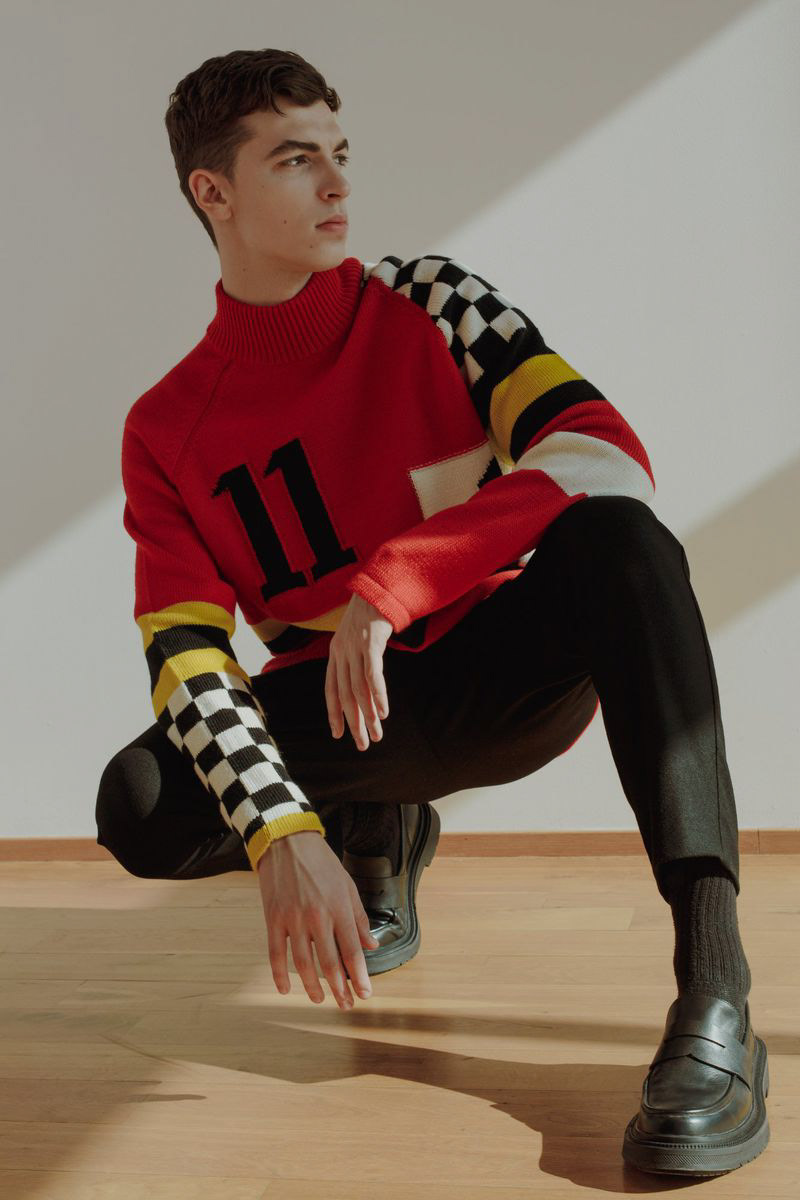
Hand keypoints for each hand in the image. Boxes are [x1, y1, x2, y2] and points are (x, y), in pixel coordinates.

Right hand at [257, 830, 379, 1007]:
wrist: (287, 841)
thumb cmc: (321, 863)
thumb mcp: (347, 886)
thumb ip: (359, 918)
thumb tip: (371, 946)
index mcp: (339, 908)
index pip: (352, 950)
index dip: (359, 976)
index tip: (365, 994)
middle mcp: (317, 916)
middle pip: (329, 962)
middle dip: (339, 988)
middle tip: (345, 1005)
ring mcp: (293, 919)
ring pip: (303, 963)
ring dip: (312, 986)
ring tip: (319, 1000)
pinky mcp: (273, 918)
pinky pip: (276, 953)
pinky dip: (280, 974)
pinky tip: (286, 989)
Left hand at [326, 591, 392, 749]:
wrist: (379, 587)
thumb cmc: (371, 616)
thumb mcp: (357, 639)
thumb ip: (356, 660)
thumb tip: (362, 686)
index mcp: (335, 653)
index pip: (331, 690)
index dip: (334, 713)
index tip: (338, 734)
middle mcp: (341, 652)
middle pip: (346, 695)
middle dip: (354, 723)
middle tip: (362, 745)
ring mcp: (355, 647)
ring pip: (359, 689)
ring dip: (368, 715)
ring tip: (377, 735)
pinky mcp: (371, 642)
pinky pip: (373, 674)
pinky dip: (377, 695)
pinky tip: (383, 712)